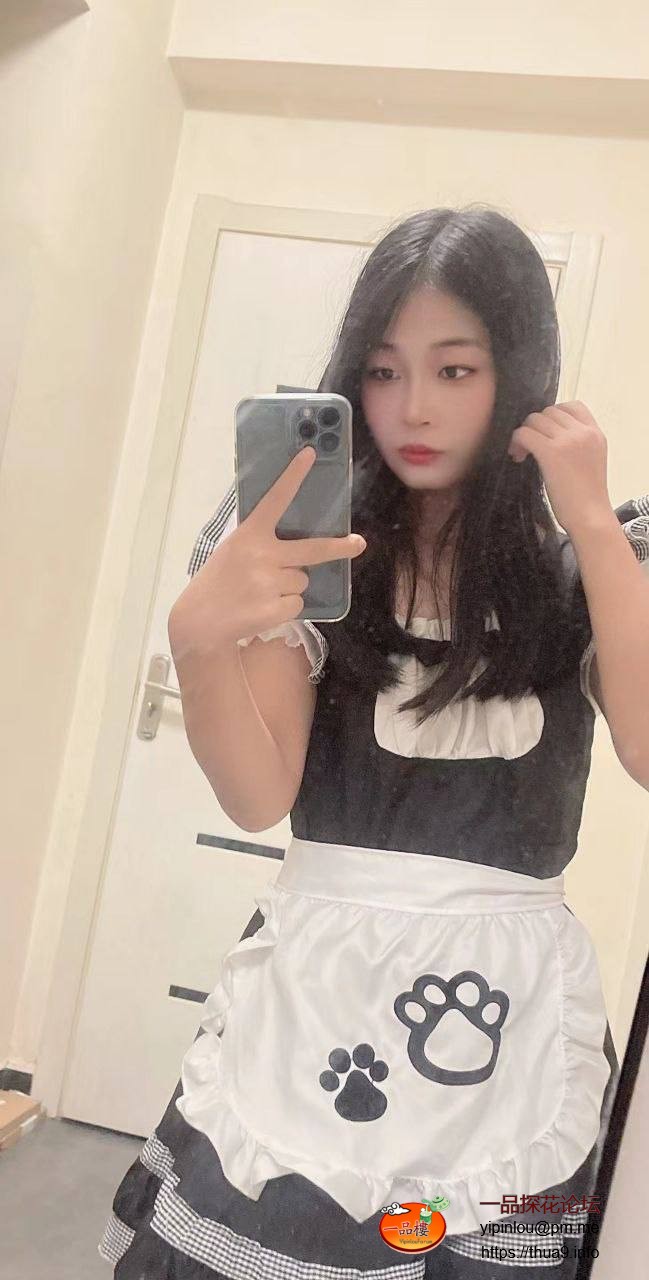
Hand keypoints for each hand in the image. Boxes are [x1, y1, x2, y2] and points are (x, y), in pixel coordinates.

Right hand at [168, 446, 365, 656]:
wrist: (199, 621)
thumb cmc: (218, 582)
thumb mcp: (232, 552)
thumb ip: (259, 543)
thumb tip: (297, 551)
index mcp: (249, 535)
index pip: (275, 500)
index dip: (293, 476)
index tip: (309, 455)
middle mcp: (262, 555)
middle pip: (313, 549)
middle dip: (339, 547)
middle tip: (358, 543)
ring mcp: (270, 583)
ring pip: (302, 580)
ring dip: (289, 587)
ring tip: (261, 593)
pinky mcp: (276, 608)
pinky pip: (298, 604)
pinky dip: (285, 608)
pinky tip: (262, 609)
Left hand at [507, 400, 612, 534]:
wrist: (590, 517)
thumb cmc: (586, 496)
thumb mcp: (591, 460)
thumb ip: (577, 442)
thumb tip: (547, 432)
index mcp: (595, 433)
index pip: (572, 405)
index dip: (552, 415)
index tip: (545, 433)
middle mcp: (583, 433)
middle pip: (548, 411)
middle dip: (535, 426)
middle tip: (529, 447)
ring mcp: (568, 441)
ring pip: (534, 420)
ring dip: (524, 434)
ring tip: (522, 454)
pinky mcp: (551, 453)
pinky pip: (524, 433)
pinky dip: (516, 442)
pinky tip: (518, 457)